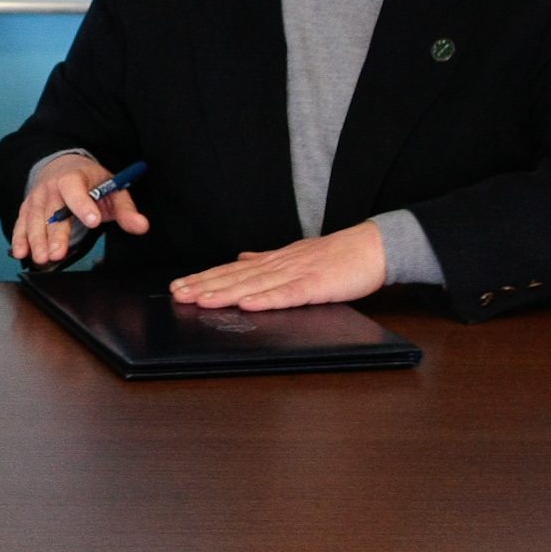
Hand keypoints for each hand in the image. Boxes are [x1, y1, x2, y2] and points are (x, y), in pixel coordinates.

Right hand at [9, 153, 148, 266]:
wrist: (62, 166)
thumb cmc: (90, 182)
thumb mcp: (111, 189)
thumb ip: (126, 209)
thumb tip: (142, 226)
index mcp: (74, 177)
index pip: (76, 189)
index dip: (83, 205)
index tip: (93, 220)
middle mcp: (51, 186)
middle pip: (52, 211)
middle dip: (55, 234)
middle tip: (58, 253)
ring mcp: (37, 198)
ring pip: (34, 220)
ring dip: (36, 240)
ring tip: (42, 259)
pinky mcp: (27, 208)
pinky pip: (21, 223)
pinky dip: (19, 238)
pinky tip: (21, 253)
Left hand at [170, 221, 386, 310]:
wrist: (373, 247)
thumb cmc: (337, 256)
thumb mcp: (296, 256)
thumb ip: (268, 259)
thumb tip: (241, 256)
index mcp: (274, 260)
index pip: (232, 270)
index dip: (205, 278)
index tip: (179, 286)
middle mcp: (279, 265)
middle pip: (236, 277)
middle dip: (205, 286)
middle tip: (177, 294)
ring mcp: (297, 274)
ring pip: (255, 284)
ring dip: (226, 292)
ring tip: (201, 299)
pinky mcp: (316, 286)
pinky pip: (288, 294)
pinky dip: (266, 300)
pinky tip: (246, 305)